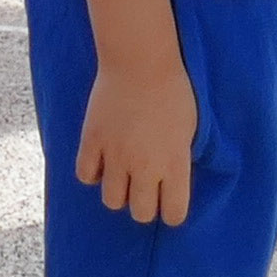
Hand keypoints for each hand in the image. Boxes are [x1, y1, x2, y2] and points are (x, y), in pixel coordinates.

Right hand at [72, 55, 197, 226]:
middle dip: (144, 205)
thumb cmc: (173, 91)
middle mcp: (145, 166)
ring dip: (118, 192)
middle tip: (145, 188)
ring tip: (122, 175)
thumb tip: (171, 179)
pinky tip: (101, 162)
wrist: (140, 61)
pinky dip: (93, 174)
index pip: (173, 214)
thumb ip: (179, 159)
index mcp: (174, 164)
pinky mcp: (92, 141)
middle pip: (141, 213)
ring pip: (112, 201)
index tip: (169, 202)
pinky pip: (85, 175)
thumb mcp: (191, 129)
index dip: (172, 212)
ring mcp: (115, 155)